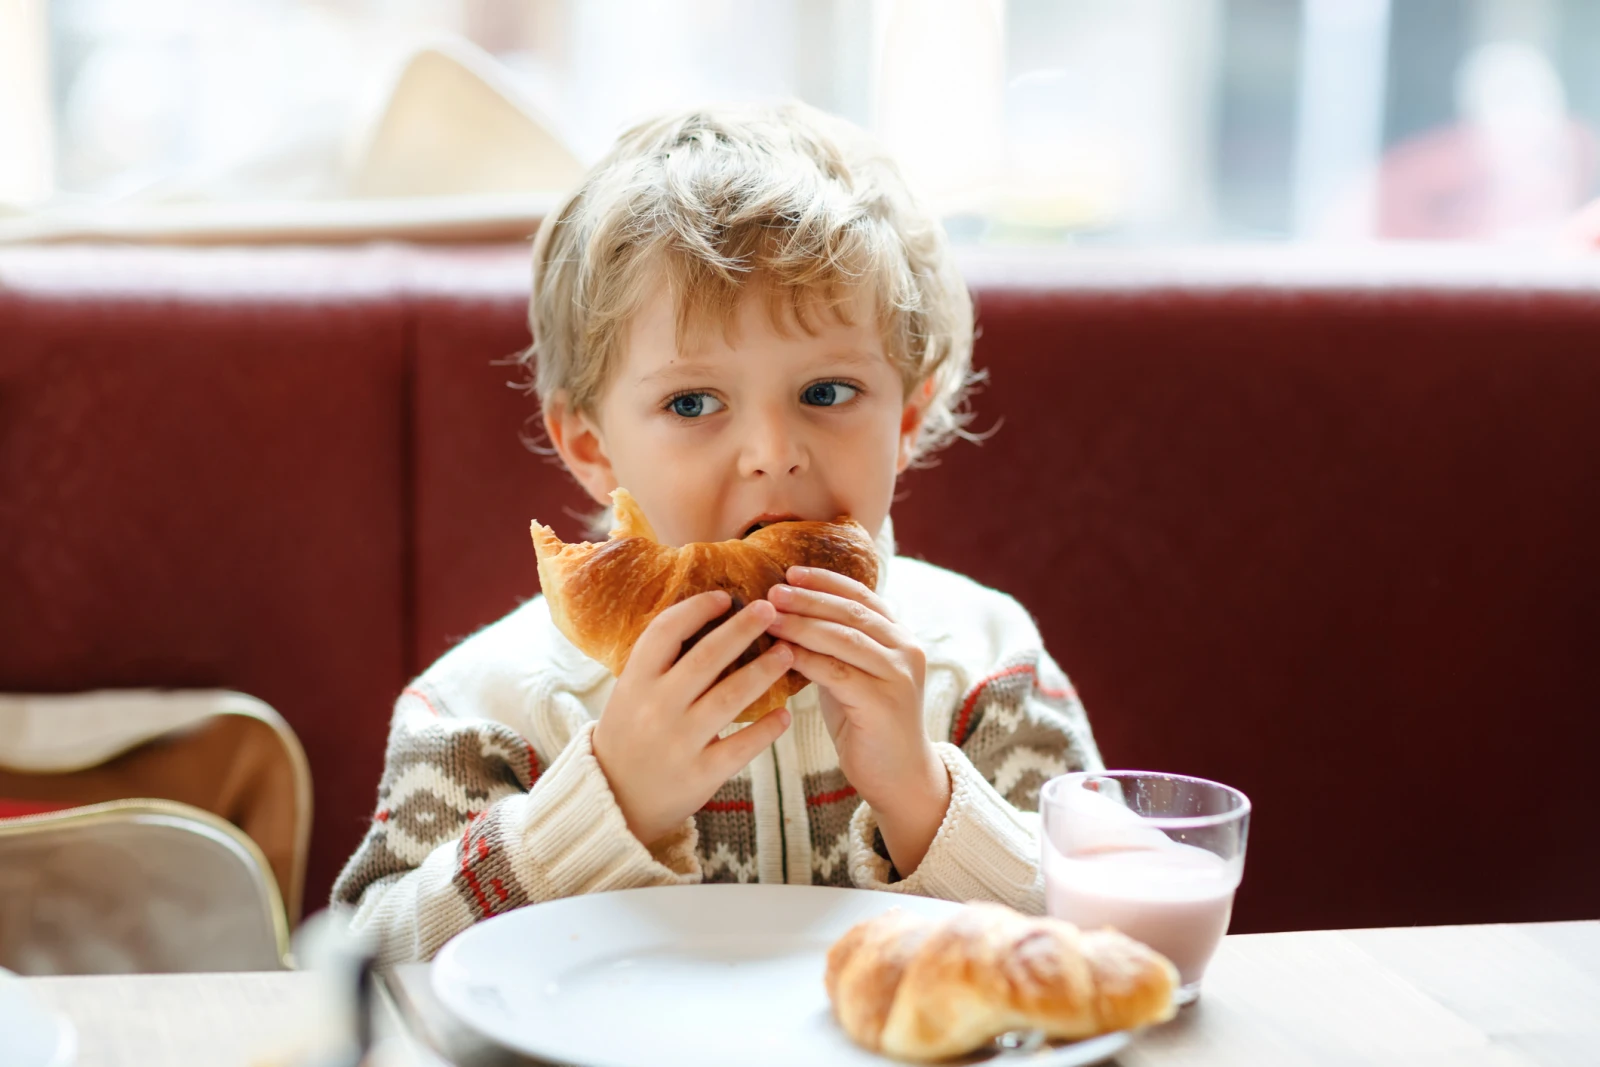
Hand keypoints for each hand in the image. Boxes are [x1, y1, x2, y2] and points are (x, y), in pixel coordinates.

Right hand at [593, 591, 794, 846]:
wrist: (614, 800)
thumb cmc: (630, 735)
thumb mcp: (631, 694)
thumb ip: (661, 664)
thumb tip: (710, 619)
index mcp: (635, 681)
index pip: (665, 631)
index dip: (697, 608)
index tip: (724, 598)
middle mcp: (656, 707)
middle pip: (707, 657)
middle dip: (742, 628)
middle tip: (771, 609)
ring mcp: (679, 742)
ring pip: (731, 696)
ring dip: (764, 670)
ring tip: (788, 652)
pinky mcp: (700, 774)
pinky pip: (742, 746)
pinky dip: (767, 728)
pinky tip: (785, 713)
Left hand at [766, 567, 949, 875]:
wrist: (899, 777)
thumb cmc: (867, 724)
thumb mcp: (853, 675)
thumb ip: (834, 647)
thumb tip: (786, 616)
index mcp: (901, 637)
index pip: (862, 596)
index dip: (826, 581)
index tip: (791, 572)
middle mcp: (907, 650)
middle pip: (851, 612)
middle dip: (808, 598)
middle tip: (771, 591)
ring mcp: (899, 675)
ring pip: (844, 638)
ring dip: (802, 624)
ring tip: (769, 615)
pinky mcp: (884, 702)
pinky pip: (837, 672)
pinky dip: (806, 658)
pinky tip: (780, 653)